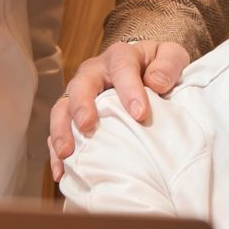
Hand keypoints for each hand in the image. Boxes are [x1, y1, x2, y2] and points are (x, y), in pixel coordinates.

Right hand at [48, 39, 191, 173]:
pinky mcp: (75, 116)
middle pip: (81, 86)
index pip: (121, 69)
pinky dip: (57, 151)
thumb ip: (168, 65)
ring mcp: (81, 95)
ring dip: (62, 131)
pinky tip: (61, 172)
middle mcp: (94, 73)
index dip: (129, 90)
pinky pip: (61, 131)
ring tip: (66, 153)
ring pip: (63, 109)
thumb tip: (156, 83)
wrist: (149, 70)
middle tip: (88, 126)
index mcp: (120, 57)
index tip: (140, 114)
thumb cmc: (160, 65)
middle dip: (81, 106)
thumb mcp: (172, 56)